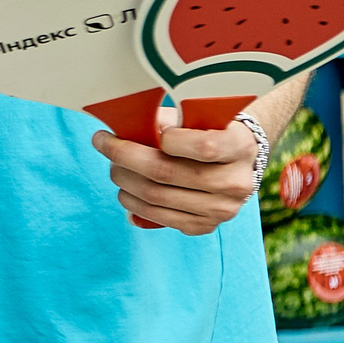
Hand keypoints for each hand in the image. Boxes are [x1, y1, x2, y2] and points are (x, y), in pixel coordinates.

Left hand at [93, 105, 257, 233]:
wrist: (238, 160)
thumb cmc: (207, 130)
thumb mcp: (196, 116)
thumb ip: (166, 120)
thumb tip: (122, 126)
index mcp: (239, 147)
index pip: (203, 146)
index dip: (167, 139)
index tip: (139, 129)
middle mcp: (236, 183)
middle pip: (166, 172)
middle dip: (124, 157)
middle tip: (104, 144)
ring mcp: (222, 209)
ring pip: (156, 197)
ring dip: (123, 181)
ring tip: (113, 166)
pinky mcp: (206, 226)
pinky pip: (158, 217)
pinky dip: (133, 203)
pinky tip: (125, 189)